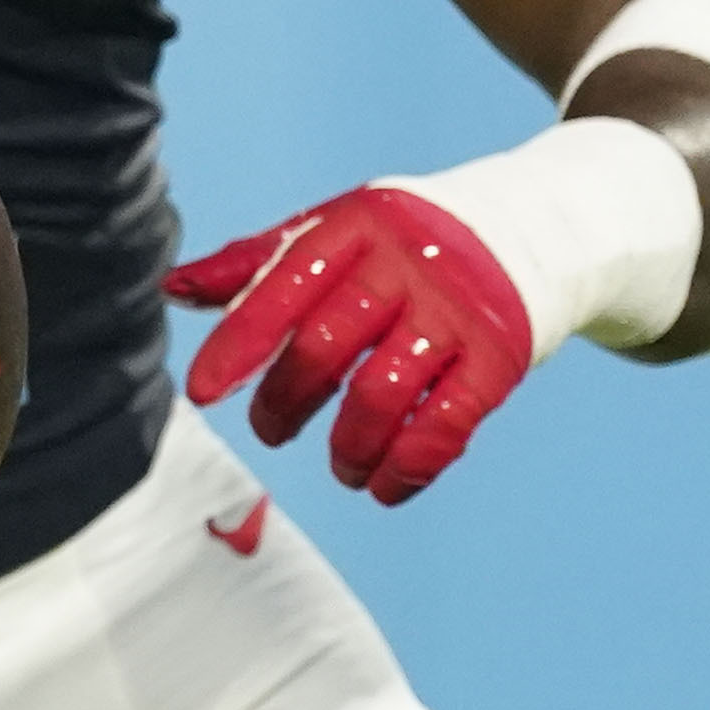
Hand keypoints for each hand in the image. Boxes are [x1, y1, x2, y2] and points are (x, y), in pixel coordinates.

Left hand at [166, 184, 536, 506]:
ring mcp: (458, 309)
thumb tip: (173, 288)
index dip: (239, 342)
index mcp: (359, 225)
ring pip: (381, 395)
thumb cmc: (409, 239)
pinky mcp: (501, 357)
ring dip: (347, 448)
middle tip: (270, 430)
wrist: (536, 227)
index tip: (202, 394)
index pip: (284, 284)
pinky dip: (406, 469)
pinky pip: (444, 427)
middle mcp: (409, 262)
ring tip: (340, 465)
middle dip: (285, 402)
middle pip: (325, 345)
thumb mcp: (339, 231)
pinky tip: (385, 484)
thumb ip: (260, 262)